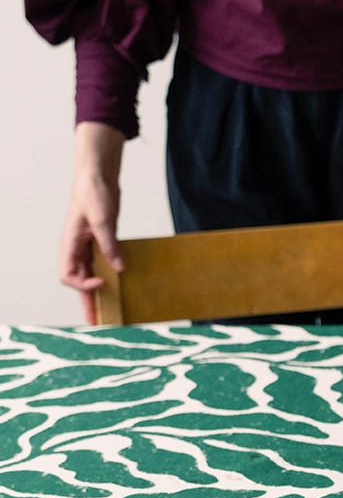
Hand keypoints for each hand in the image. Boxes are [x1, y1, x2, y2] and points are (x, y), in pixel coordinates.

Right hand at [61, 122, 125, 322]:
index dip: (83, 285)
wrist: (99, 176)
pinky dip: (110, 274)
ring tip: (110, 311)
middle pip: (78, 281)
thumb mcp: (103, 219)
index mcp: (69, 244)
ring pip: (90, 274)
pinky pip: (102, 263)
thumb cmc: (93, 193)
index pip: (68, 274)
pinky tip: (120, 283)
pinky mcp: (100, 241)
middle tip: (99, 321)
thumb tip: (118, 267)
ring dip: (99, 292)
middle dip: (88, 301)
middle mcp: (76, 248)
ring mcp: (88, 245)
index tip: (103, 284)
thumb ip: (109, 244)